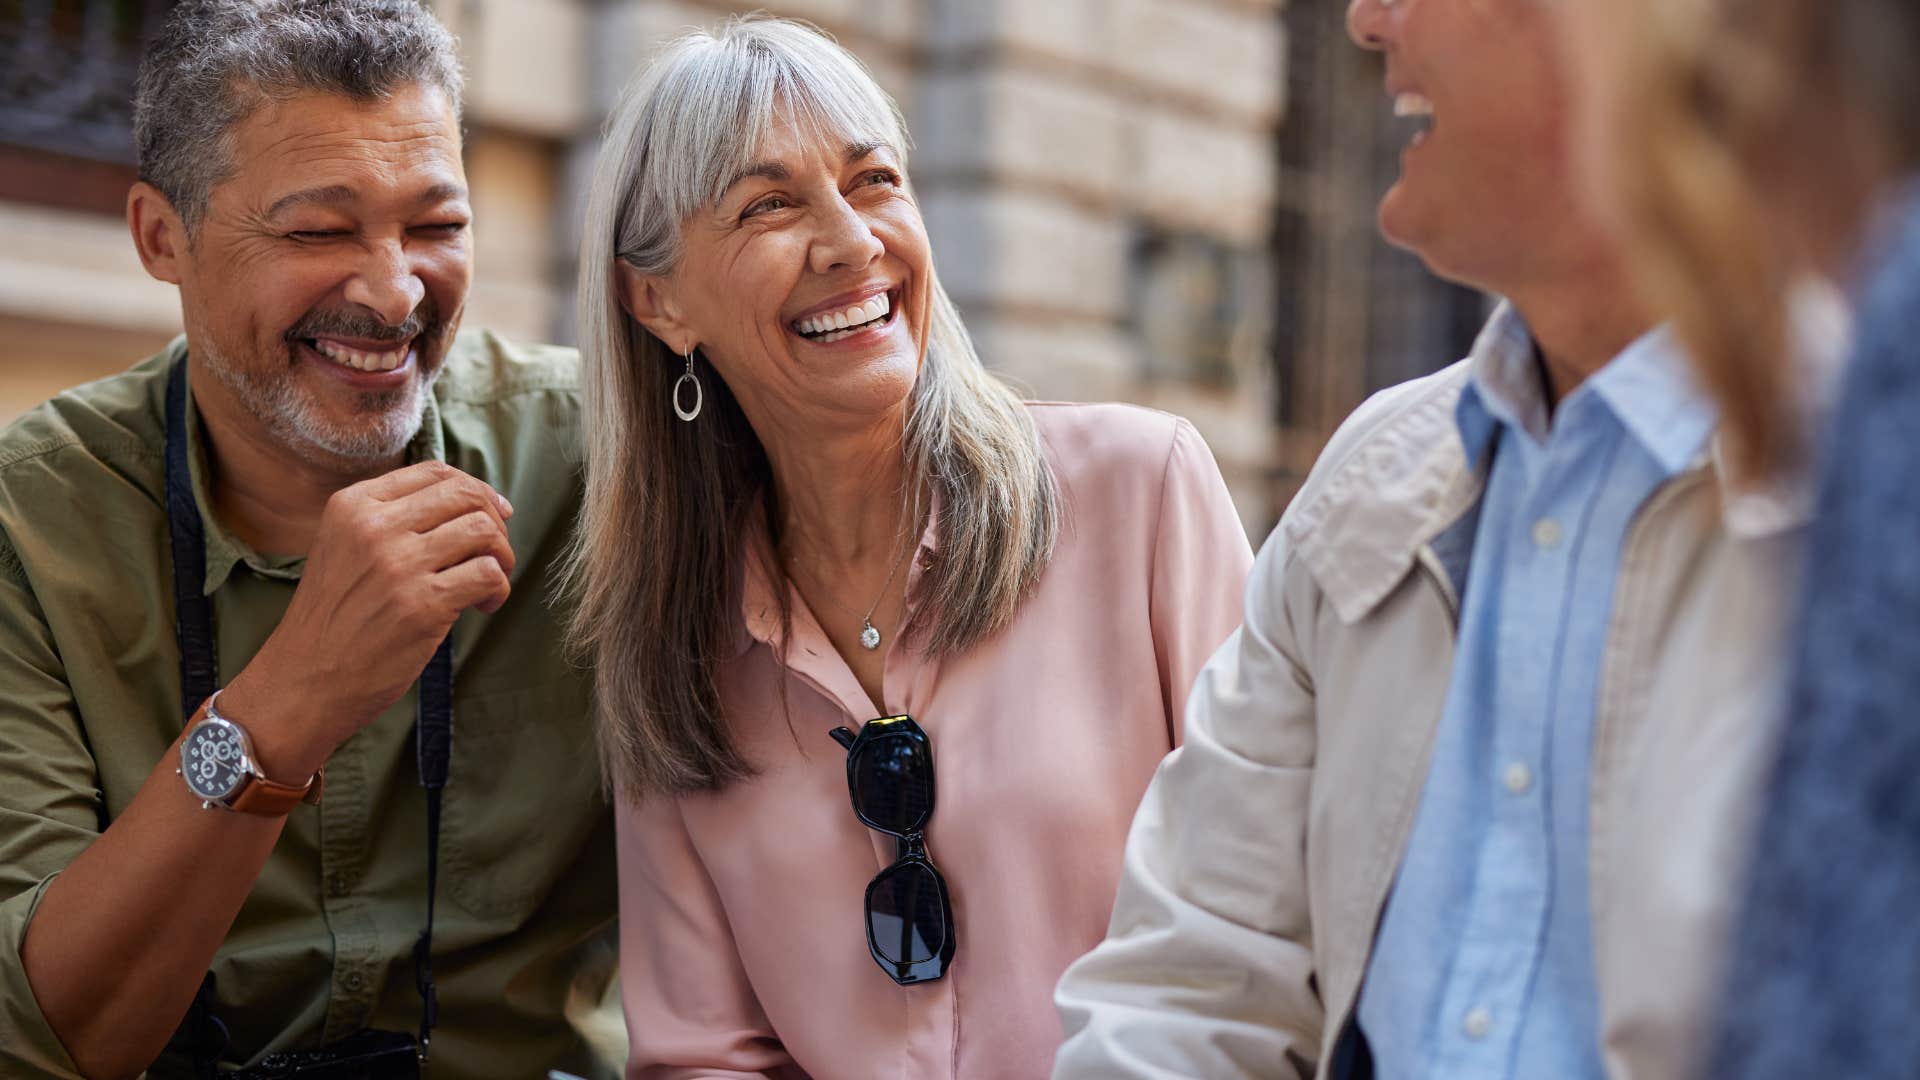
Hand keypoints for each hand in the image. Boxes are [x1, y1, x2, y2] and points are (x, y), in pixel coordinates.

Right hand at [218, 461, 515, 778]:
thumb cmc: (333, 619)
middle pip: (466, 495)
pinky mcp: (422, 605)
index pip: (435, 473)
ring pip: (484, 531)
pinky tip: (483, 607)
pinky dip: (499, 589)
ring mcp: (398, 565)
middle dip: (496, 522)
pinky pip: (488, 575)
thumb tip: (473, 501)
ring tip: (491, 582)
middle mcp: (374, 526)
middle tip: (494, 554)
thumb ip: (393, 520)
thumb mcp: (345, 548)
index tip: (493, 515)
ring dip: (502, 557)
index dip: (476, 490)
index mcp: (354, 505)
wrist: (303, 680)